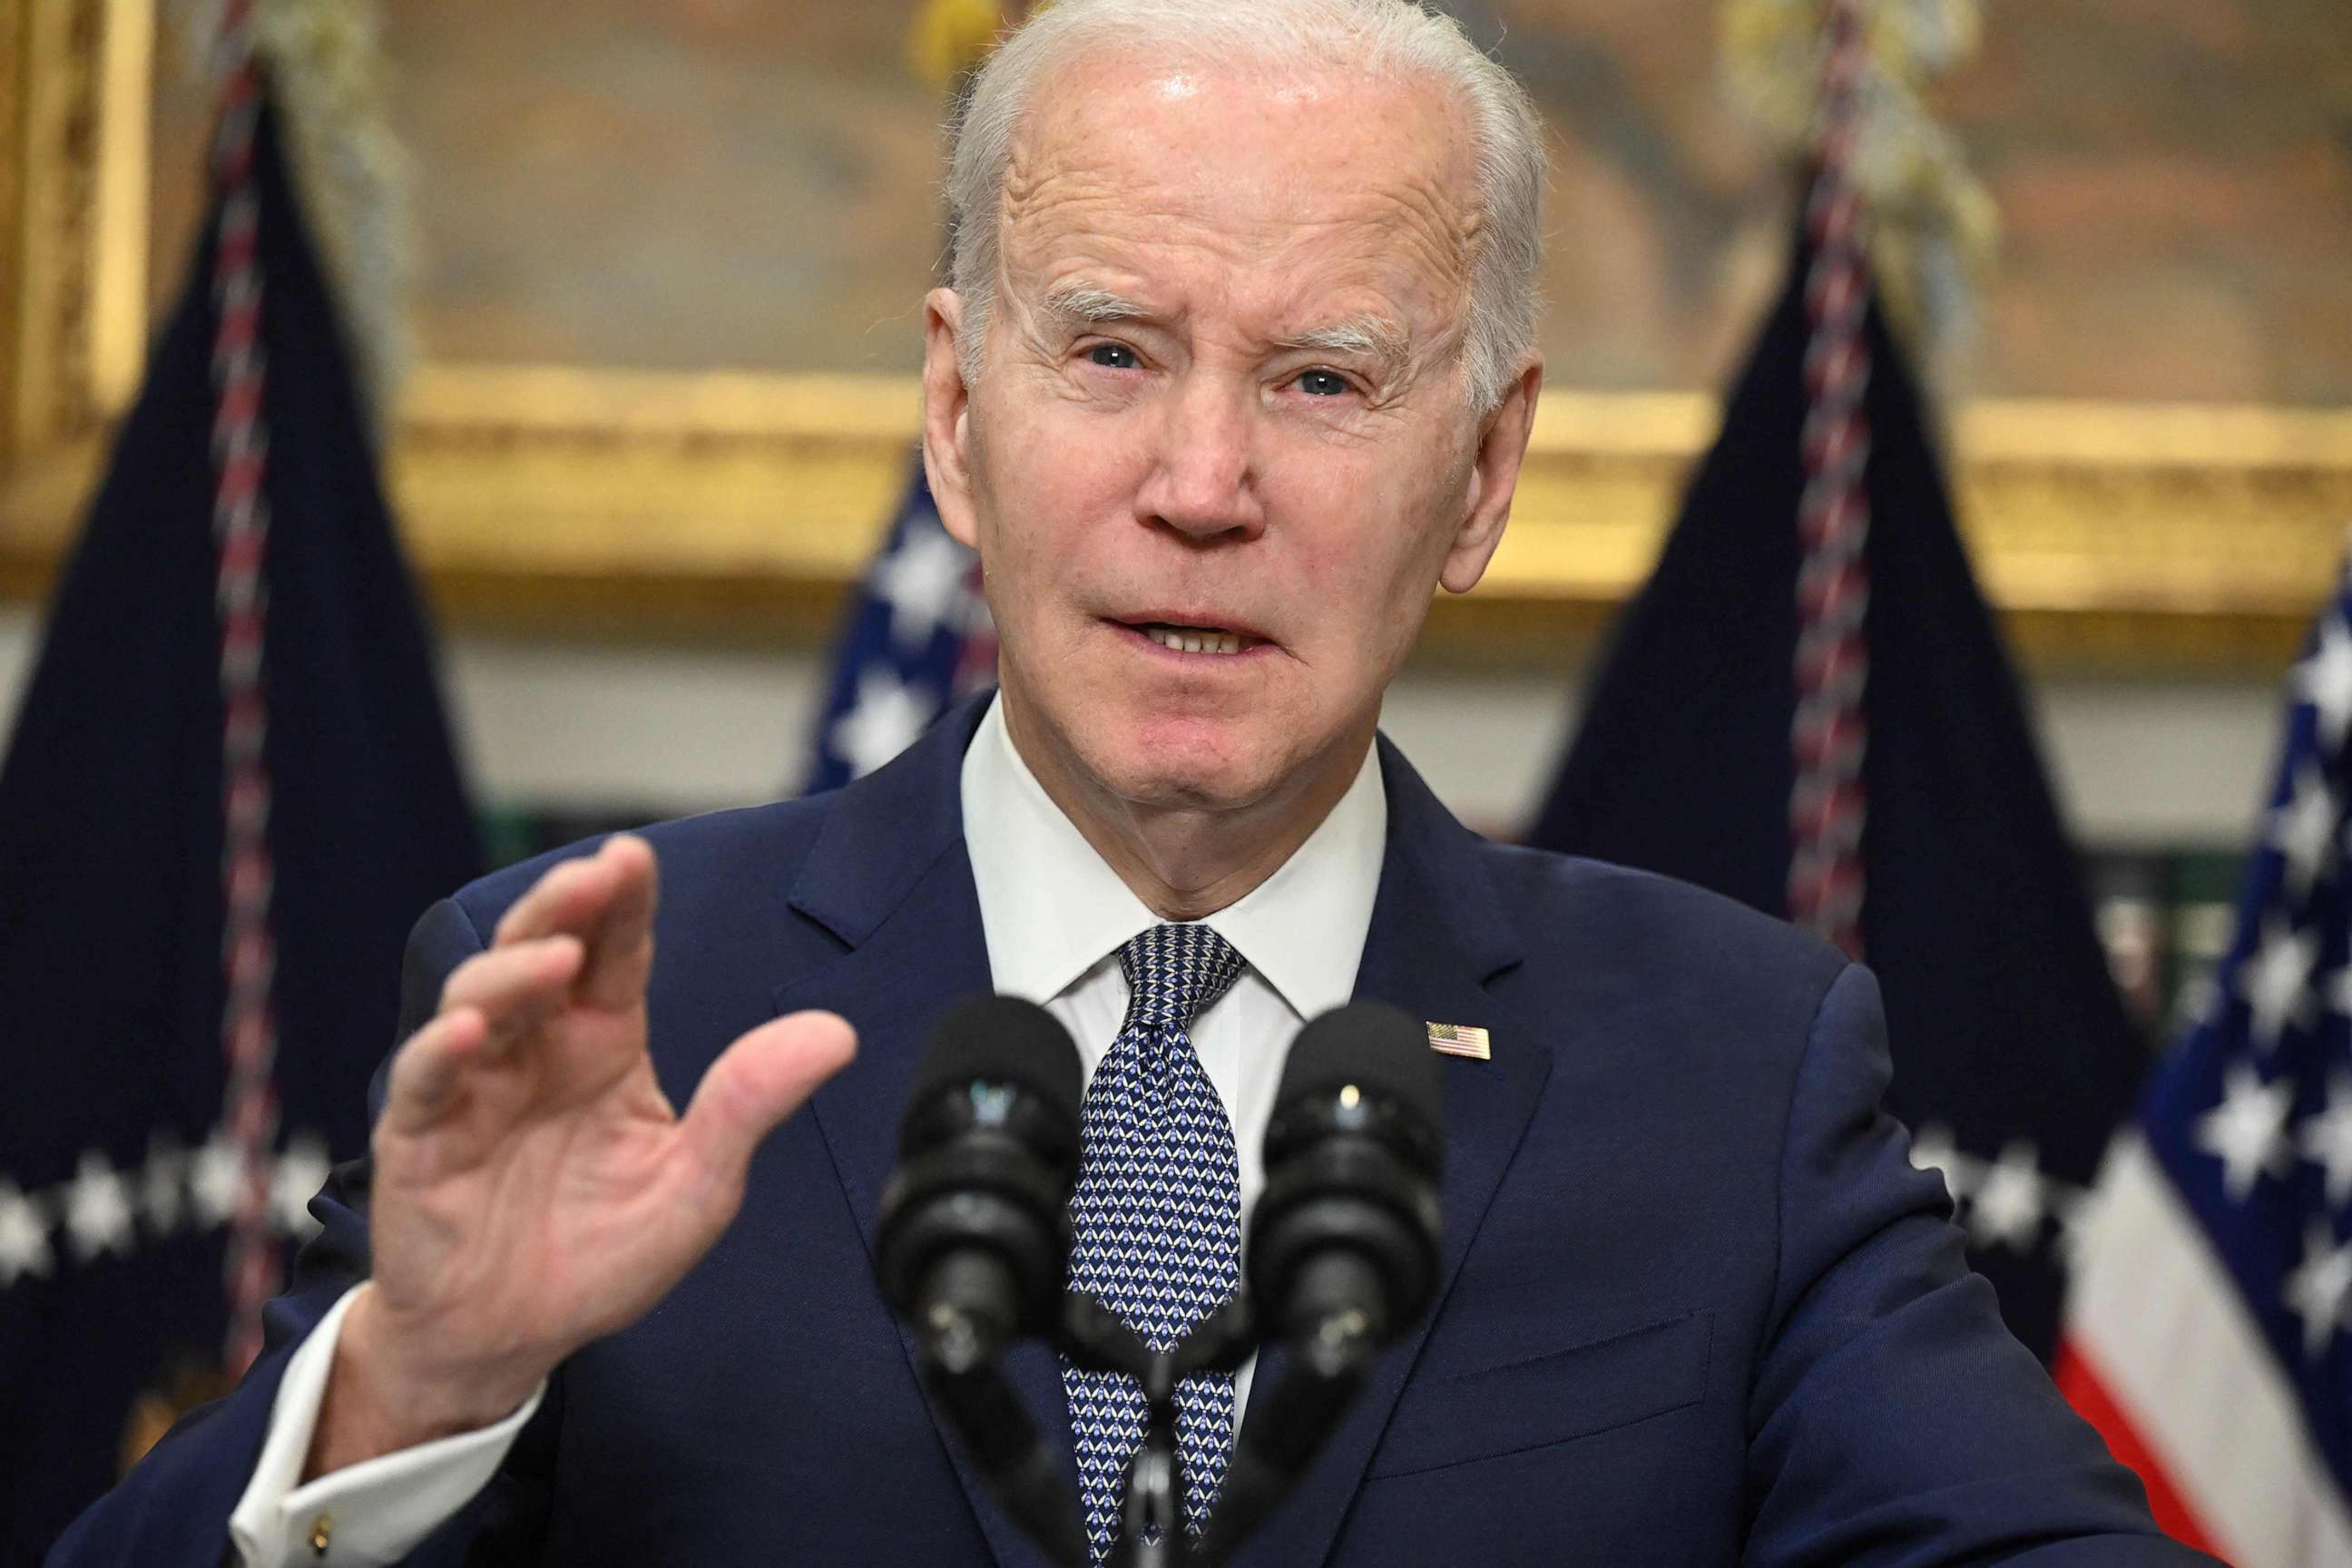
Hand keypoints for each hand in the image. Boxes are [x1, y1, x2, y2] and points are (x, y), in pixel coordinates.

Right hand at [307, 836, 855, 1475]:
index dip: (624, 902)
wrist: (511, 1340)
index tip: (637, 857)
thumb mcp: (696, 1186)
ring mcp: (474, 1085)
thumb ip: (750, 1106)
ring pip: (480, 998)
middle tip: (598, 872)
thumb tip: (837, 1034)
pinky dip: (442, 1050)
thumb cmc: (599, 1254)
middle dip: (565, 905)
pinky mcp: (422, 1139)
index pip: (616, 953)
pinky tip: (468, 1032)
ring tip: (556, 959)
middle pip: (543, 948)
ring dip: (515, 971)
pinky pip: (425, 1081)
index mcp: (604, 1044)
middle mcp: (537, 1048)